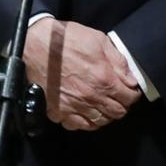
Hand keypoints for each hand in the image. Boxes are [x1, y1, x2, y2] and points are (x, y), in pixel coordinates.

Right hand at [22, 17, 140, 130]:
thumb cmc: (64, 39)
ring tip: (101, 105)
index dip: (132, 94)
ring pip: (99, 122)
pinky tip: (84, 111)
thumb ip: (118, 61)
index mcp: (104, 79)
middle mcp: (91, 97)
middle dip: (121, 105)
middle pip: (117, 113)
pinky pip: (77, 125)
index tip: (128, 90)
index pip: (129, 98)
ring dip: (104, 114)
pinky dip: (84, 122)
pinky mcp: (58, 110)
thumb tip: (131, 79)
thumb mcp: (98, 40)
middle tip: (116, 97)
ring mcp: (74, 106)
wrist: (33, 44)